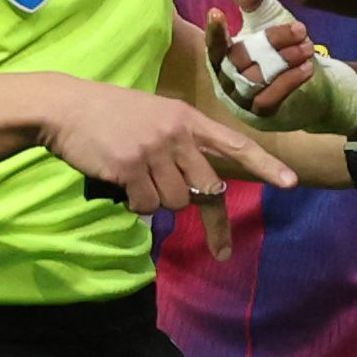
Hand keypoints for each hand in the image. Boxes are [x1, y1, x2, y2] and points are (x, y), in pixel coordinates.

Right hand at [42, 77, 294, 216]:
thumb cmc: (107, 115)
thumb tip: (195, 190)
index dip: (264, 165)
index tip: (291, 183)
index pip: (234, 143)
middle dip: (204, 213)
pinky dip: (135, 204)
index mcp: (186, 118)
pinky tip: (120, 182)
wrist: (65, 108)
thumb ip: (178, 144)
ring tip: (135, 180)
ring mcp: (154, 150)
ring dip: (158, 201)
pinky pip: (147, 206)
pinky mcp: (131, 167)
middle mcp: (177, 133)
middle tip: (219, 248)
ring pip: (177, 201)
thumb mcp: (152, 115)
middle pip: (206, 188)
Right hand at [200, 0, 356, 133]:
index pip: (213, 46)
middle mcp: (225, 81)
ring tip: (308, 47)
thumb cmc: (282, 53)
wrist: (311, 88)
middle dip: (272, 42)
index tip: (217, 11)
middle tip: (301, 29)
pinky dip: (289, 81)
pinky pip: (269, 98)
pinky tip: (307, 67)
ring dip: (284, 60)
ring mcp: (241, 100)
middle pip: (240, 59)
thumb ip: (254, 2)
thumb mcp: (269, 23)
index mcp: (222, 58)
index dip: (214, 32)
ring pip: (255, 78)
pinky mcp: (260, 115)